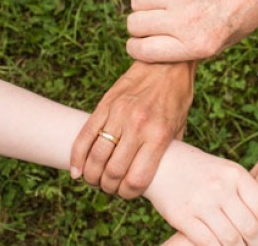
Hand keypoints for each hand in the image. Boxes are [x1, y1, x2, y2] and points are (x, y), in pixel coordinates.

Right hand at [70, 61, 194, 198]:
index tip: (127, 193)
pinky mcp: (105, 105)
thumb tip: (157, 174)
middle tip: (110, 187)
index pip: (136, 179)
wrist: (166, 63)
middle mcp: (138, 127)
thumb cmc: (177, 97)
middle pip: (113, 172)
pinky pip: (85, 135)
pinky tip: (77, 170)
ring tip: (95, 179)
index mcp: (159, 135)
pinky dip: (77, 157)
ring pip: (95, 156)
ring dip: (92, 175)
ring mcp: (119, 115)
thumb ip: (167, 151)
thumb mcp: (180, 126)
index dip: (128, 194)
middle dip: (109, 187)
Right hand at [126, 0, 257, 62]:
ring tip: (159, 5)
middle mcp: (186, 21)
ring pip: (137, 2)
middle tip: (151, 24)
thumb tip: (153, 51)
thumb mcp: (220, 45)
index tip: (139, 43)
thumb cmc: (239, 17)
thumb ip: (188, 50)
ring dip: (143, 6)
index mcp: (197, 45)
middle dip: (139, 27)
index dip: (136, 48)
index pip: (142, 50)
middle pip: (135, 24)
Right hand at [144, 141, 257, 245]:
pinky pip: (208, 243)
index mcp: (235, 174)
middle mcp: (220, 188)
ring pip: (231, 240)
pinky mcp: (182, 217)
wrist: (163, 163)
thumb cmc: (201, 171)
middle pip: (250, 228)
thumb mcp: (226, 171)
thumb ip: (245, 192)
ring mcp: (201, 203)